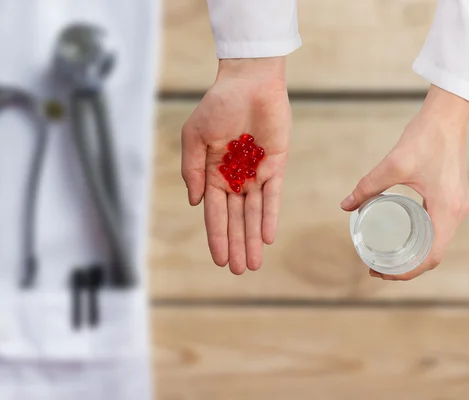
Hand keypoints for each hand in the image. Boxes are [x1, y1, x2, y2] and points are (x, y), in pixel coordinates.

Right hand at [181, 58, 290, 274]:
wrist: (249, 81)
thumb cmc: (218, 105)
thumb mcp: (194, 136)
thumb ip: (192, 169)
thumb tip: (195, 202)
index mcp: (213, 173)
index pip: (214, 212)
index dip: (217, 236)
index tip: (220, 260)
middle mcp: (235, 178)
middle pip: (235, 218)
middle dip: (237, 245)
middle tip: (240, 271)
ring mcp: (256, 173)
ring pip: (254, 212)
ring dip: (252, 238)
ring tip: (254, 263)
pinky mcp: (276, 165)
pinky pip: (273, 195)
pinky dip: (269, 215)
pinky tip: (267, 236)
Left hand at [341, 85, 468, 280]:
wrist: (446, 117)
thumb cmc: (423, 139)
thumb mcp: (391, 166)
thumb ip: (367, 186)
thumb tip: (345, 205)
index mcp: (446, 211)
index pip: (431, 257)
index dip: (407, 272)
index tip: (382, 273)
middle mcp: (456, 213)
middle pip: (433, 254)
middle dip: (406, 267)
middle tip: (377, 268)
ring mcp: (456, 206)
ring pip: (436, 243)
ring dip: (413, 255)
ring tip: (385, 257)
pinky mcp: (451, 199)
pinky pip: (438, 229)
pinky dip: (420, 241)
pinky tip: (400, 239)